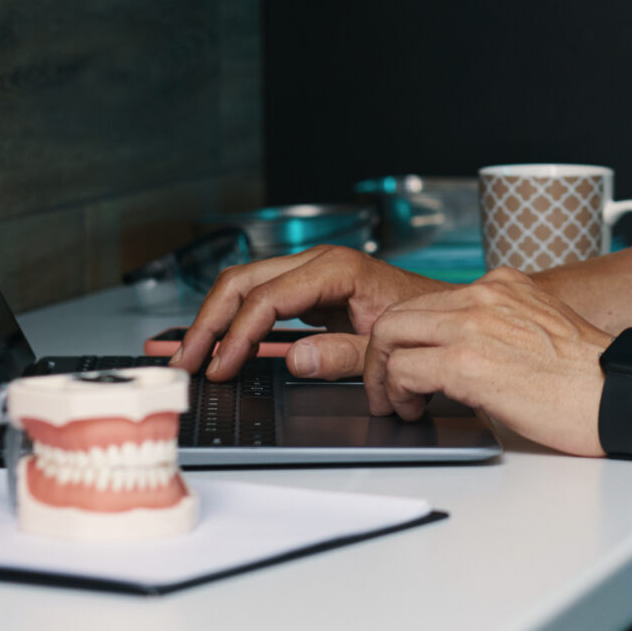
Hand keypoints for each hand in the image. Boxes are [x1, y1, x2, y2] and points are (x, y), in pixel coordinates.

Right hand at [170, 246, 446, 379]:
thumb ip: (342, 354)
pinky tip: (217, 343)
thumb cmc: (423, 328)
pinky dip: (233, 319)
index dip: (238, 334)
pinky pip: (259, 297)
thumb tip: (295, 359)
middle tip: (185, 360)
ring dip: (213, 319)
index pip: (268, 297)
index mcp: (337, 270)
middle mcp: (318, 264)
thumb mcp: (386, 347)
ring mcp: (311, 273)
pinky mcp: (309, 290)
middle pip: (243, 282)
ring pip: (244, 285)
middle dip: (209, 321)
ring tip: (188, 353)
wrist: (446, 316)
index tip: (221, 367)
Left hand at [366, 269, 615, 455]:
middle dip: (381, 353)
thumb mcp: (539, 330)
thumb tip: (464, 356)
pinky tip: (414, 410)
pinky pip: (404, 369)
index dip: (408, 338)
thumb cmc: (590, 378)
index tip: (406, 362)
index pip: (429, 302)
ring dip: (383, 374)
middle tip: (387, 386)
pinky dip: (397, 393)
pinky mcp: (467, 362)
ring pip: (391, 336)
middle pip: (399, 313)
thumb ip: (499, 329)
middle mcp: (483, 295)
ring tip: (397, 403)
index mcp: (501, 285)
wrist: (622, 394)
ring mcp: (473, 325)